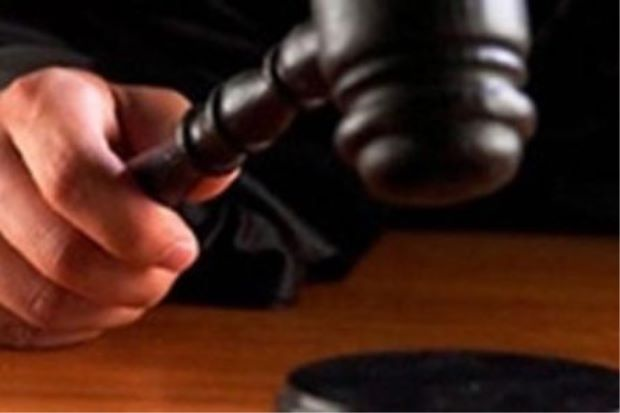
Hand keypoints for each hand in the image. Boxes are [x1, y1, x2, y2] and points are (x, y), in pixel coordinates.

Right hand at [0, 67, 237, 347]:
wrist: (39, 148)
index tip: (181, 248)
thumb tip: (209, 181)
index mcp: (39, 109)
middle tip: (166, 268)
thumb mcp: (143, 114)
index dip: (139, 228)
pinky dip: (79, 319)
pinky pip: (29, 324)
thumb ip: (179, 137)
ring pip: (46, 302)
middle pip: (64, 255)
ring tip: (136, 277)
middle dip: (136, 279)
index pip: (75, 180)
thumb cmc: (100, 133)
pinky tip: (96, 288)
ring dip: (112, 304)